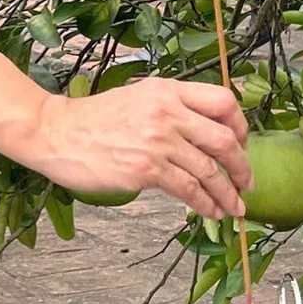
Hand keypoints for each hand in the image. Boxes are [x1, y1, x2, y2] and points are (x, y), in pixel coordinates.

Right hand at [17, 76, 251, 218]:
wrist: (55, 132)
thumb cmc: (92, 120)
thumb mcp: (137, 98)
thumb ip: (170, 109)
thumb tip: (202, 135)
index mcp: (167, 90)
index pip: (223, 101)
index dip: (240, 126)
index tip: (242, 144)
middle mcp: (167, 111)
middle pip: (224, 139)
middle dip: (242, 167)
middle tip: (247, 183)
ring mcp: (158, 141)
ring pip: (210, 170)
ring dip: (228, 194)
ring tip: (234, 207)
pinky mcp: (147, 169)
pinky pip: (189, 190)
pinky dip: (205, 204)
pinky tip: (210, 212)